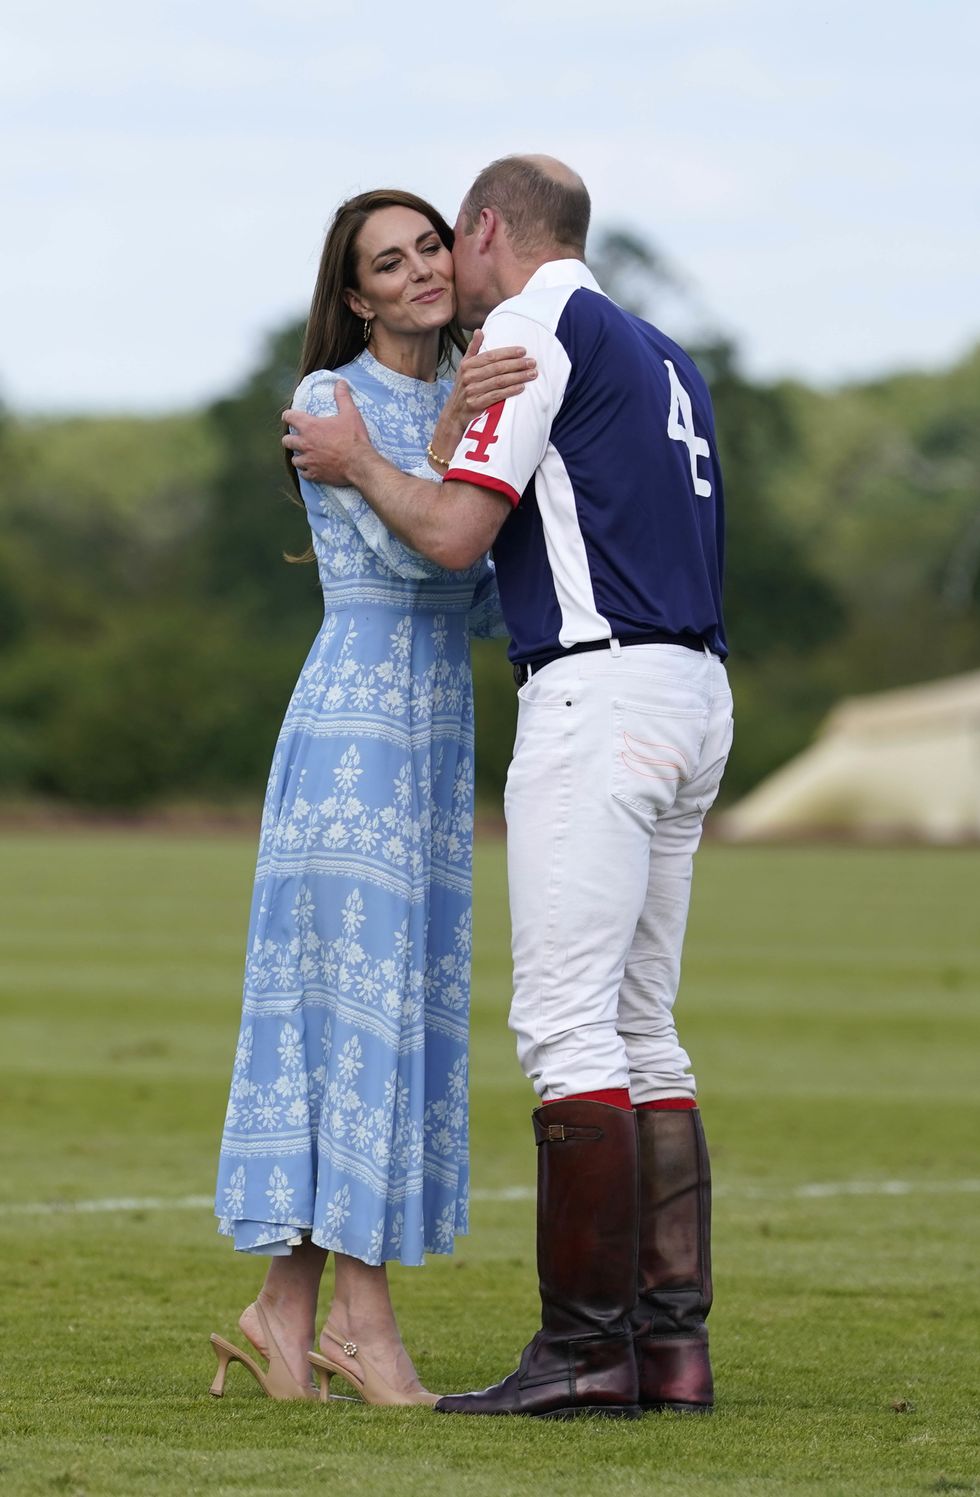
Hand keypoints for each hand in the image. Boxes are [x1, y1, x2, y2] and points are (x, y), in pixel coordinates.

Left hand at [282, 381, 369, 484]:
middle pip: (286, 441)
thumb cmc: (354, 438)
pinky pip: (303, 473)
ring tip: (304, 454)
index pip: (289, 417)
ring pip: (294, 459)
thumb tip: (340, 382)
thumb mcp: (350, 413)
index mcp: (310, 427)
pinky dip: (306, 470)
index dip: (288, 415)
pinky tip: (311, 468)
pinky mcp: (315, 474)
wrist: (359, 464)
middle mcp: (305, 444)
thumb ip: (342, 397)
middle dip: (290, 438)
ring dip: (298, 456)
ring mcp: (309, 461)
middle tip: (297, 438)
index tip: (290, 416)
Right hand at [428, 331, 535, 470]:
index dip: (508, 352)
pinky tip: (521, 387)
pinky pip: (497, 396)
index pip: (491, 356)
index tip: (523, 351)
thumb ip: (473, 349)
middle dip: (517, 364)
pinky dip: (510, 391)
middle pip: (497, 368)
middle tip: (532, 362)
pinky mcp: (476, 404)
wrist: (454, 414)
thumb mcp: (464, 368)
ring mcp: (472, 391)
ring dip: (518, 377)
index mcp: (467, 365)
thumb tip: (479, 331)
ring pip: (499, 381)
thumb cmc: (464, 388)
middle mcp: (468, 376)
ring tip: (532, 374)